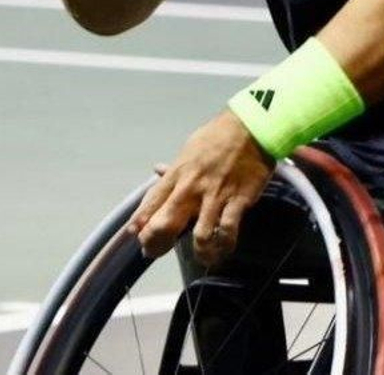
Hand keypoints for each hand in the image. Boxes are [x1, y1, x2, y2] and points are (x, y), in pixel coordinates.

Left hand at [129, 111, 274, 266]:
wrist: (250, 128)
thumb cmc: (218, 136)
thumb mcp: (190, 148)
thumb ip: (174, 167)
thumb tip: (158, 170)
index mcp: (177, 173)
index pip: (151, 202)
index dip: (140, 222)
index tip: (133, 235)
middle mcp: (190, 188)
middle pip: (165, 224)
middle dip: (157, 244)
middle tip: (156, 252)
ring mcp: (214, 196)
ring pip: (199, 236)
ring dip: (200, 252)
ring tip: (202, 256)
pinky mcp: (237, 201)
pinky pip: (227, 231)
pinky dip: (224, 246)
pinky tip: (223, 249)